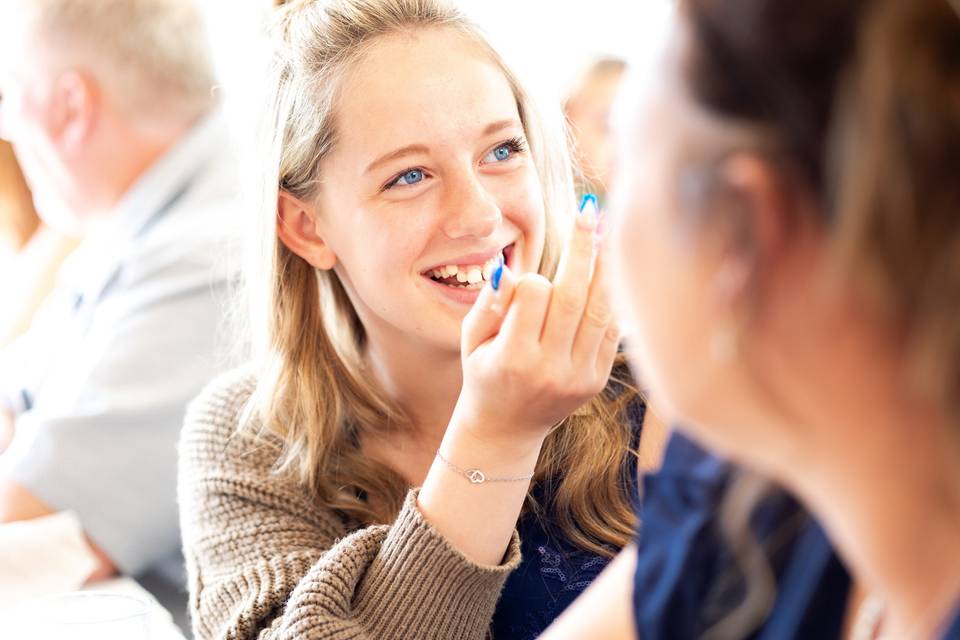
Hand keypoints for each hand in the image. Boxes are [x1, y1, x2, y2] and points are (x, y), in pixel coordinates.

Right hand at [452, 198, 619, 449]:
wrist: (506, 430)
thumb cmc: (483, 375)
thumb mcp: (471, 342)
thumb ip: (488, 304)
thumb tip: (507, 266)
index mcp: (514, 358)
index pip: (534, 295)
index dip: (530, 279)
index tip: (526, 282)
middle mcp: (550, 368)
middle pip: (574, 295)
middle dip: (582, 247)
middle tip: (588, 210)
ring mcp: (579, 376)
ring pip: (601, 309)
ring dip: (607, 266)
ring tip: (609, 231)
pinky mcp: (596, 380)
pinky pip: (611, 329)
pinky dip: (613, 297)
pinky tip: (611, 270)